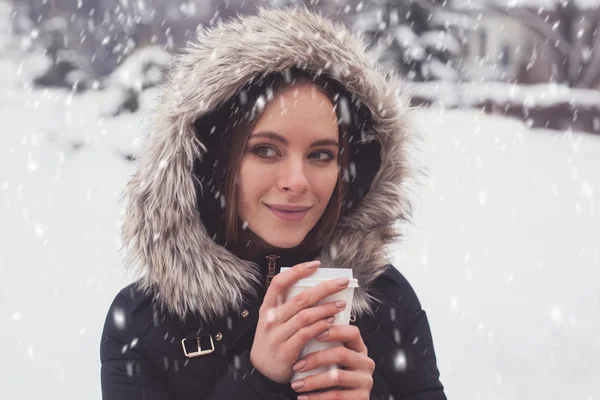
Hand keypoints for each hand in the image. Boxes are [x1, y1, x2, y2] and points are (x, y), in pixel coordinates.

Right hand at [249, 260, 350, 383]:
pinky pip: (307, 334)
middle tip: (342, 283)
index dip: (297, 271)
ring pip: (306, 315)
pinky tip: (331, 322)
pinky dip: (321, 326)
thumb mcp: (274, 321)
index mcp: (267, 307)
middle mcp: (270, 318)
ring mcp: (277, 335)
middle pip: (301, 298)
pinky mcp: (285, 350)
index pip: (280, 282)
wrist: (261, 373)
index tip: (315, 264)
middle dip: (325, 288)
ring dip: (327, 308)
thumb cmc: (274, 341)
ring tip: (341, 304)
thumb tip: (318, 291)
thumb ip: (290, 307)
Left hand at [289, 325, 374, 398]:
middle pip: (342, 354)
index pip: (353, 333)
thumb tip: (304, 329)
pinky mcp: (361, 398)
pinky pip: (337, 396)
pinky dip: (317, 397)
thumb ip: (326, 346)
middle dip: (316, 359)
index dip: (335, 331)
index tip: (315, 334)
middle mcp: (365, 363)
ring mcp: (365, 381)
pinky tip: (303, 397)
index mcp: (359, 348)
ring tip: (296, 385)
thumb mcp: (333, 359)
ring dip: (313, 381)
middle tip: (297, 366)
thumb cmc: (332, 375)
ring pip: (337, 377)